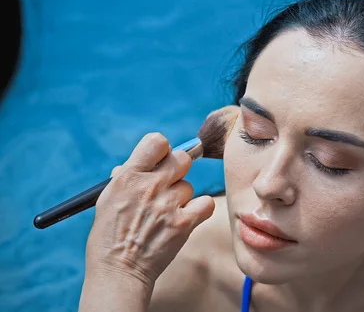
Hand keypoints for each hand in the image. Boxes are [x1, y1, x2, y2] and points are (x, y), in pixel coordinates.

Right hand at [84, 133, 214, 286]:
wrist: (118, 272)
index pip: (157, 142)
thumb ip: (125, 178)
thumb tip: (135, 164)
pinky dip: (199, 209)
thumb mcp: (107, 201)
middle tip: (168, 185)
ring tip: (166, 213)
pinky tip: (186, 217)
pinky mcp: (184, 223)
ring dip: (182, 197)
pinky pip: (206, 203)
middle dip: (176, 169)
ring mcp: (168, 205)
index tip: (160, 160)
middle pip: (181, 159)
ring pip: (189, 186)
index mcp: (127, 177)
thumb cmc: (109, 237)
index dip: (162, 150)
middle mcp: (149, 186)